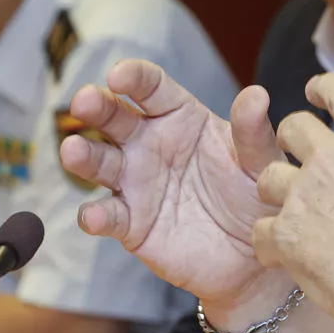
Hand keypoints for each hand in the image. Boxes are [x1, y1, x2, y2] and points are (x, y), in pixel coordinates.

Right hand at [60, 59, 290, 315]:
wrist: (253, 257)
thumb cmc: (255, 197)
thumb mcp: (260, 163)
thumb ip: (253, 133)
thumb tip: (256, 95)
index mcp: (180, 117)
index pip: (151, 88)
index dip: (133, 78)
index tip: (119, 75)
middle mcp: (149, 144)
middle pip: (114, 117)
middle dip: (95, 106)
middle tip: (84, 101)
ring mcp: (135, 183)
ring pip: (99, 162)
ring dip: (82, 154)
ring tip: (73, 151)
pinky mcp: (130, 224)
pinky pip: (107, 216)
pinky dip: (95, 215)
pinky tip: (94, 216)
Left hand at [255, 74, 333, 321]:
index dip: (324, 87)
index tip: (314, 89)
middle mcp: (330, 161)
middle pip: (293, 128)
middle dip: (291, 136)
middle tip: (295, 148)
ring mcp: (303, 197)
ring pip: (267, 177)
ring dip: (274, 189)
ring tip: (285, 203)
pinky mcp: (287, 237)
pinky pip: (261, 232)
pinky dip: (268, 242)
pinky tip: (279, 253)